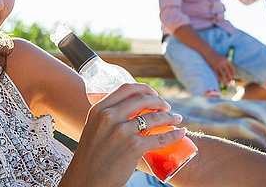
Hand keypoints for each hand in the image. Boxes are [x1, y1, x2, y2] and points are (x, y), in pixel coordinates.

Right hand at [60, 83, 184, 186]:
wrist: (86, 181)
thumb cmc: (91, 158)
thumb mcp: (93, 129)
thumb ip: (107, 117)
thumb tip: (130, 112)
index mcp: (99, 109)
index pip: (126, 88)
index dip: (144, 88)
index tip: (153, 94)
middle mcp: (109, 116)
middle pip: (142, 99)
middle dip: (159, 101)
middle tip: (167, 106)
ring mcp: (122, 132)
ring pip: (154, 117)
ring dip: (169, 116)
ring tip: (176, 118)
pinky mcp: (133, 147)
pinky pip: (160, 138)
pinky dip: (174, 134)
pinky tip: (180, 133)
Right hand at [204, 50, 234, 84]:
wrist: (208, 51)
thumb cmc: (216, 55)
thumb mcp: (223, 57)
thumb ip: (226, 62)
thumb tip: (230, 68)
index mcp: (226, 60)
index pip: (232, 68)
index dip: (233, 73)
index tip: (233, 76)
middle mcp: (223, 63)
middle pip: (228, 73)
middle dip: (230, 78)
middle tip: (230, 81)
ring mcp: (218, 65)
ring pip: (223, 75)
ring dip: (225, 80)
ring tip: (227, 84)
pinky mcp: (213, 67)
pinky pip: (217, 75)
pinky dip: (219, 78)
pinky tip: (220, 80)